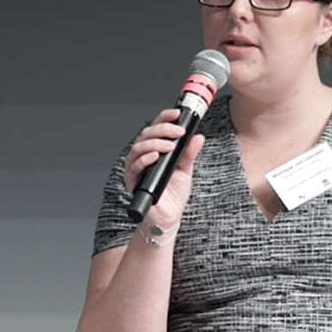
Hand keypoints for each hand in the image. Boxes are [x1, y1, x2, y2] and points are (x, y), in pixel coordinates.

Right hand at [123, 108, 205, 228]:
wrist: (169, 217)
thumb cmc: (173, 194)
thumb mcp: (185, 169)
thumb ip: (189, 153)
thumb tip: (197, 137)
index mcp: (153, 150)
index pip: (155, 128)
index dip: (164, 118)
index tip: (177, 114)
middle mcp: (142, 157)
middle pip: (145, 135)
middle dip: (163, 130)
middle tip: (178, 132)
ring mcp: (136, 169)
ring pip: (138, 148)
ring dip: (154, 143)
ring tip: (170, 145)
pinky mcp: (133, 182)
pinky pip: (134, 167)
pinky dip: (145, 159)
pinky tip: (155, 157)